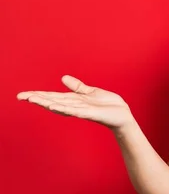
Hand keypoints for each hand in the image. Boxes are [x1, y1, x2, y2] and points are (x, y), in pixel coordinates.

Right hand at [17, 75, 133, 130]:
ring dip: (47, 103)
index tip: (24, 94)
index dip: (39, 95)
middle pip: (53, 101)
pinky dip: (65, 108)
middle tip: (21, 96)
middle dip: (38, 99)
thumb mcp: (91, 92)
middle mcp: (75, 106)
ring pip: (61, 106)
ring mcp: (82, 110)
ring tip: (33, 100)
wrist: (123, 115)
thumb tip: (63, 78)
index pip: (53, 96)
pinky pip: (75, 111)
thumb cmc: (108, 105)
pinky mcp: (91, 114)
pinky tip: (54, 106)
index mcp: (75, 100)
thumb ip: (77, 87)